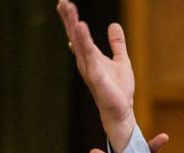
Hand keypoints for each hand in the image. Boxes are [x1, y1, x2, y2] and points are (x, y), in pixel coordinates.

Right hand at [58, 1, 135, 151]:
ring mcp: (89, 69)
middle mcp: (86, 61)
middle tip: (62, 1)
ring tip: (68, 9)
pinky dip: (84, 42)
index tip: (64, 3)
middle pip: (75, 35)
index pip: (78, 34)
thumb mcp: (121, 61)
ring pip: (79, 43)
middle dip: (68, 18)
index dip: (71, 19)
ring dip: (73, 26)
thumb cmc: (118, 90)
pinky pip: (90, 56)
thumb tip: (114, 25)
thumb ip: (117, 44)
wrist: (121, 112)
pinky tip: (80, 28)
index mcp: (91, 56)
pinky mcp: (96, 77)